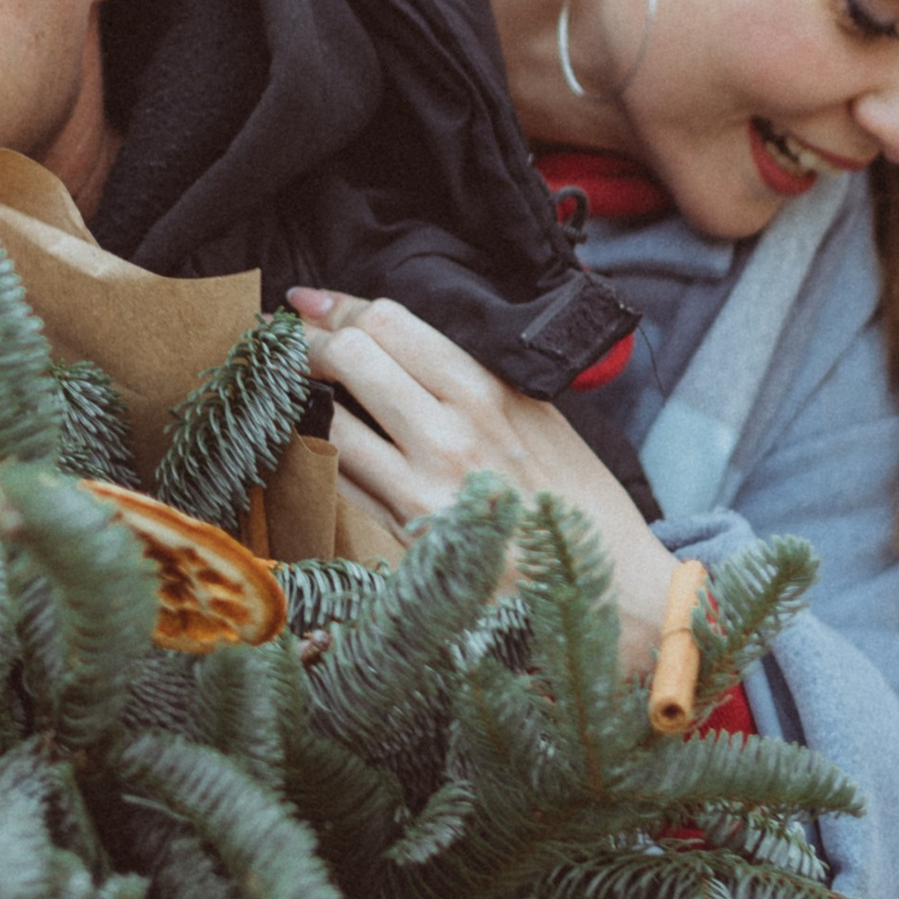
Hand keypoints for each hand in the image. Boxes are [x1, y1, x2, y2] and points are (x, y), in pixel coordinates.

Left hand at [287, 289, 684, 670]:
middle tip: (288, 346)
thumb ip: (473, 380)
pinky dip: (323, 456)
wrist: (609, 595)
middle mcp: (449, 434)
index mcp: (487, 392)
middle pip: (349, 358)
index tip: (307, 303)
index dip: (336, 306)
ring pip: (330, 422)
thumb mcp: (540, 419)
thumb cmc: (580, 504)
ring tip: (293, 393)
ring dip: (303, 403)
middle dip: (306, 346)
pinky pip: (342, 482)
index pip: (389, 323)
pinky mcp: (406, 540)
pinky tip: (318, 447)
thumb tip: (403, 346)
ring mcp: (422, 490)